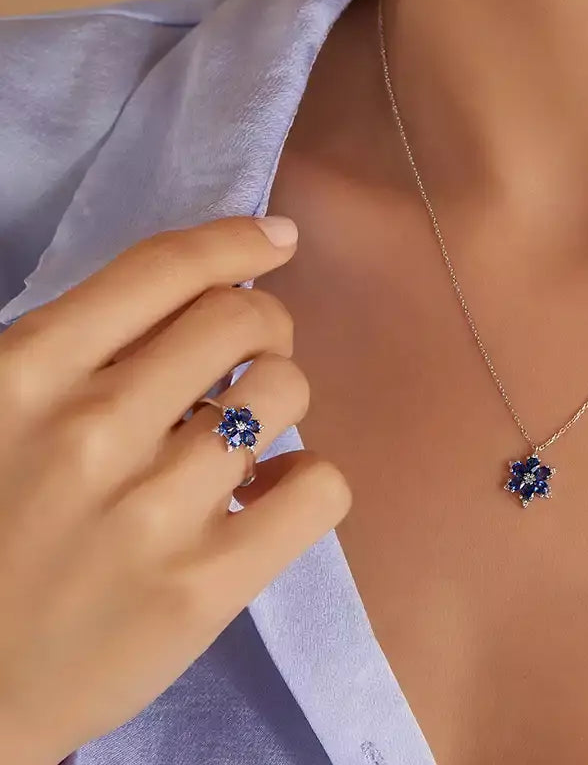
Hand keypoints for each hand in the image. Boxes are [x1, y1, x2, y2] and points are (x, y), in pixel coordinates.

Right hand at [0, 216, 350, 763]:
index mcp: (27, 372)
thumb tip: (206, 290)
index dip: (238, 241)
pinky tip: (270, 496)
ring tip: (246, 439)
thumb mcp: (0, 416)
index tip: (277, 239)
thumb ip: (83, 352)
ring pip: (287, 391)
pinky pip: (320, 486)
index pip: (163, 269)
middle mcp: (91, 428)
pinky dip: (310, 480)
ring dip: (281, 402)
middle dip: (264, 326)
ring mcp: (152, 510)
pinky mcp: (203, 585)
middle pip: (242, 319)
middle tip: (251, 358)